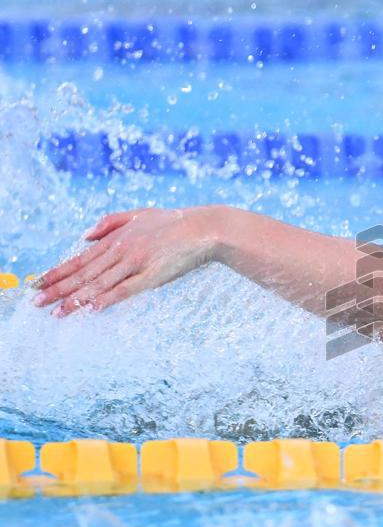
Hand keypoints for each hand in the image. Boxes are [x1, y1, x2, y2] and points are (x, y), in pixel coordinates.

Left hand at [33, 206, 219, 316]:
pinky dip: (108, 298)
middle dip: (58, 289)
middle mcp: (121, 250)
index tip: (38, 284)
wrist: (204, 228)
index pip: (80, 259)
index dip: (57, 273)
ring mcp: (136, 263)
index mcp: (116, 238)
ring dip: (76, 299)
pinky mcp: (153, 274)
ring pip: (100, 283)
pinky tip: (92, 308)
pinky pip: (126, 289)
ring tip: (57, 312)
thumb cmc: (173, 222)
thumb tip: (85, 236)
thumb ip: (110, 222)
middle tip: (36, 302)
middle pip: (83, 273)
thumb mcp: (138, 214)